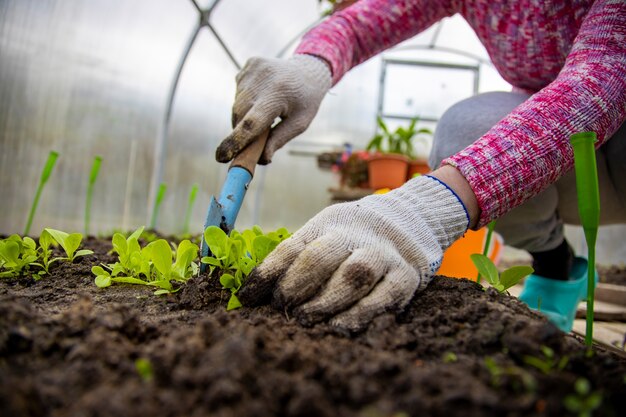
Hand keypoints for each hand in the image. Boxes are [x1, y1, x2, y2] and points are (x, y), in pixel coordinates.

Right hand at [216, 55, 331, 163]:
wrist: (308, 69)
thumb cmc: (305, 101)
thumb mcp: (299, 123)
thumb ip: (279, 140)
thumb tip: (261, 160)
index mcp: (278, 95)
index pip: (252, 122)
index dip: (236, 140)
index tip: (221, 157)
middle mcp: (263, 79)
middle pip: (240, 116)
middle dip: (241, 132)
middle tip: (253, 141)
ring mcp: (254, 69)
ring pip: (237, 105)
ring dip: (245, 116)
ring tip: (265, 112)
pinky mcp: (249, 64)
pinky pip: (239, 92)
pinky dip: (246, 101)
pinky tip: (262, 97)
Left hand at [238, 176, 468, 332]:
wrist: (411, 220)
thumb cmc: (354, 236)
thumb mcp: (325, 234)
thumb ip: (296, 259)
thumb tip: (251, 295)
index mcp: (328, 224)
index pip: (293, 246)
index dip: (268, 273)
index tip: (247, 297)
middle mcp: (355, 236)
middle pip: (322, 256)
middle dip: (296, 285)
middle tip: (283, 308)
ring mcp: (383, 256)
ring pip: (354, 275)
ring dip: (325, 301)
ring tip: (305, 320)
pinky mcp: (405, 277)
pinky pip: (383, 297)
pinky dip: (359, 315)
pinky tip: (339, 328)